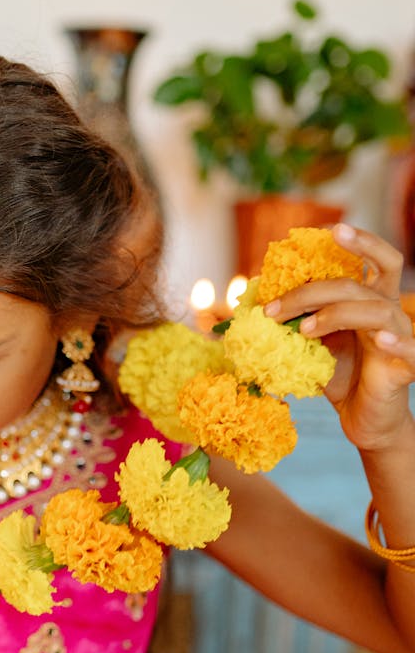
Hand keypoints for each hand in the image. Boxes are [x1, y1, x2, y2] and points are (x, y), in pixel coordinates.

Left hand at [264, 224, 414, 452]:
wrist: (364, 420)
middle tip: (276, 305)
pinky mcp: (406, 367)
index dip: (359, 241)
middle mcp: (388, 312)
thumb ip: (293, 319)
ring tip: (303, 331)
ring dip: (335, 314)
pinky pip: (411, 349)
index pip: (375, 259)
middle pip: (364, 281)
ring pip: (378, 309)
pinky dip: (398, 342)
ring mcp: (400, 337)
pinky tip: (381, 340)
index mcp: (370, 300)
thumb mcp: (312, 345)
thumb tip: (253, 297)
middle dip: (316, 287)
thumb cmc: (341, 378)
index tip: (328, 231)